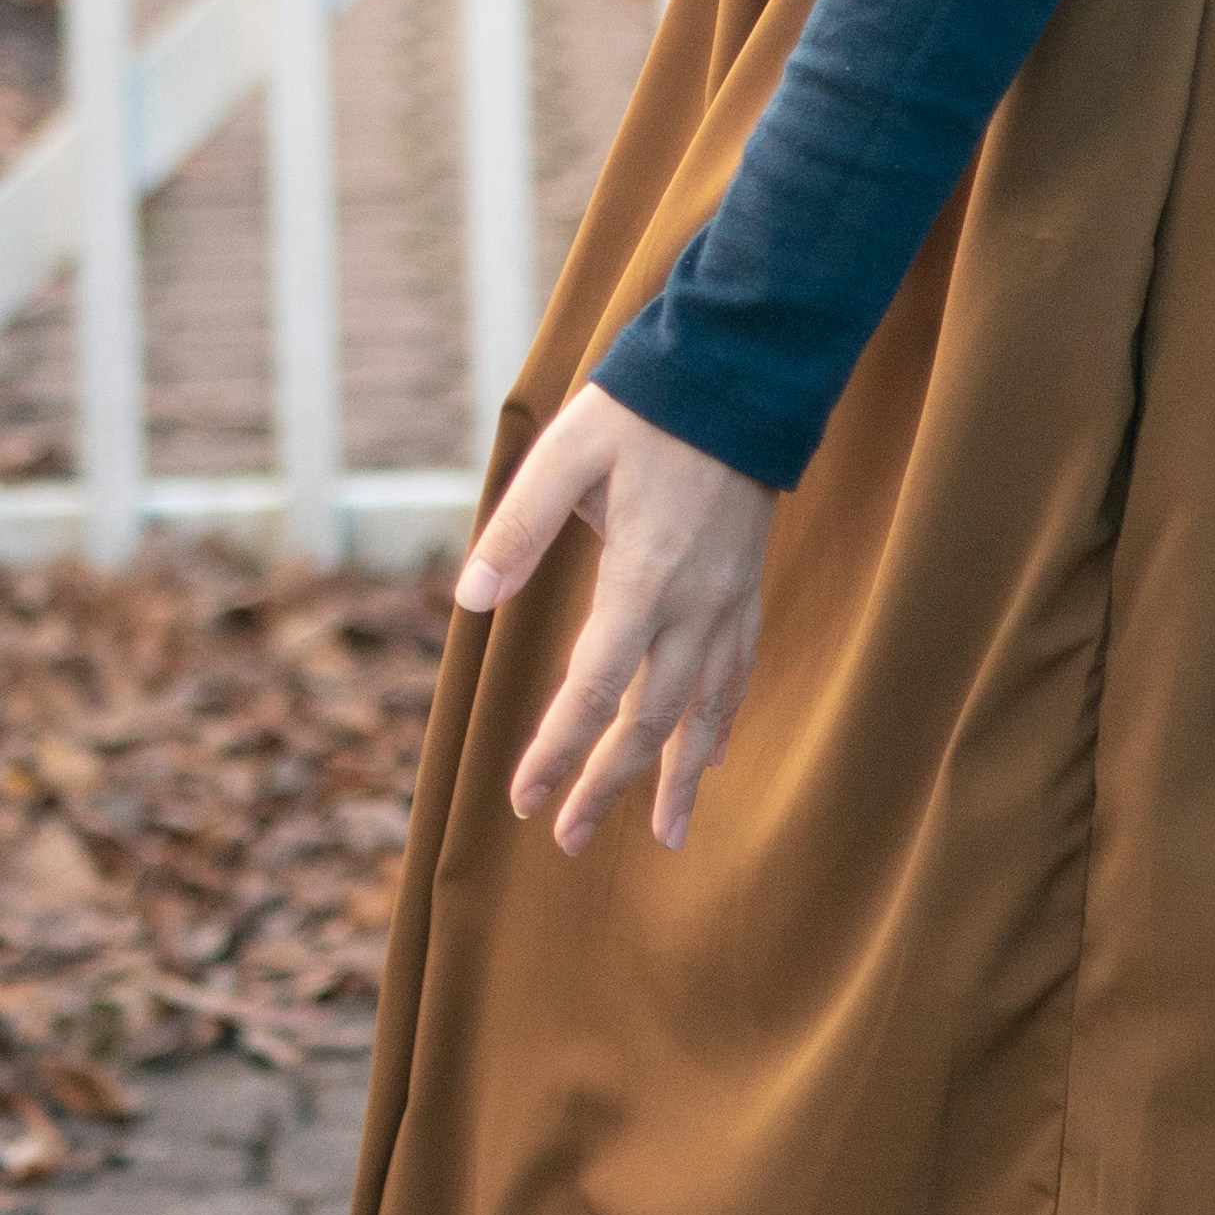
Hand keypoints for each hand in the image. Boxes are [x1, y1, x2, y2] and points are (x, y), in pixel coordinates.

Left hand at [457, 385, 771, 853]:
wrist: (737, 376)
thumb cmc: (640, 410)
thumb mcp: (564, 454)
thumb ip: (517, 529)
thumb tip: (469, 600)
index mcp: (642, 578)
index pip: (591, 691)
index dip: (556, 751)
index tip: (523, 800)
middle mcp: (693, 605)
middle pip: (649, 721)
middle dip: (608, 785)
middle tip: (569, 839)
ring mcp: (728, 602)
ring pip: (704, 711)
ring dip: (678, 778)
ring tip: (665, 836)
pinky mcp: (746, 588)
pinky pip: (738, 675)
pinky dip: (722, 723)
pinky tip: (711, 756)